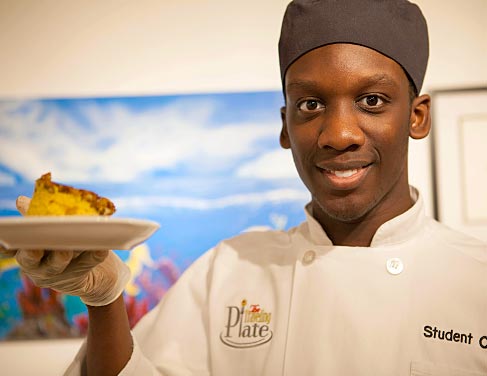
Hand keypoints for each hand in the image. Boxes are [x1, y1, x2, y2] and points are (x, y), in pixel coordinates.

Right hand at [12, 196, 129, 306]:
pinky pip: (86, 265)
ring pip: (57, 264)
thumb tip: (21, 201)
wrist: (100, 273)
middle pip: (30, 258)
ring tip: (70, 245)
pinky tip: (101, 247)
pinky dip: (94, 256)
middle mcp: (36, 266)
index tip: (6, 238)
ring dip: (62, 253)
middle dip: (32, 251)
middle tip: (36, 244)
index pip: (8, 250)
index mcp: (26, 251)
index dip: (4, 246)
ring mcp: (56, 276)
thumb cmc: (70, 244)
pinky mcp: (78, 280)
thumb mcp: (55, 230)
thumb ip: (40, 216)